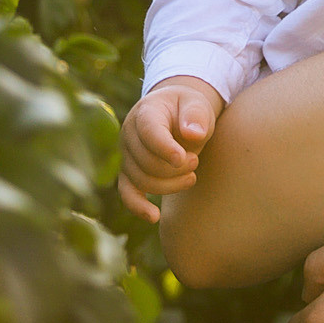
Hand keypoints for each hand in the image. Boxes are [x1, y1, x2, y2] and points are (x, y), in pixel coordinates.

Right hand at [118, 76, 224, 221]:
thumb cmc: (188, 109)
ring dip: (170, 185)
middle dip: (175, 168)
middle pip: (146, 161)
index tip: (183, 159)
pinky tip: (155, 217)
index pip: (149, 133)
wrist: (176, 114)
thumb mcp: (197, 105)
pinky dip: (138, 207)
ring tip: (192, 177)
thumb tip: (193, 134)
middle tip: (196, 161)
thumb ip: (196, 116)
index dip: (165, 148)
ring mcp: (127, 155)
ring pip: (141, 180)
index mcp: (146, 112)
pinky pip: (127, 193)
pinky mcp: (129, 173)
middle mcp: (129, 134)